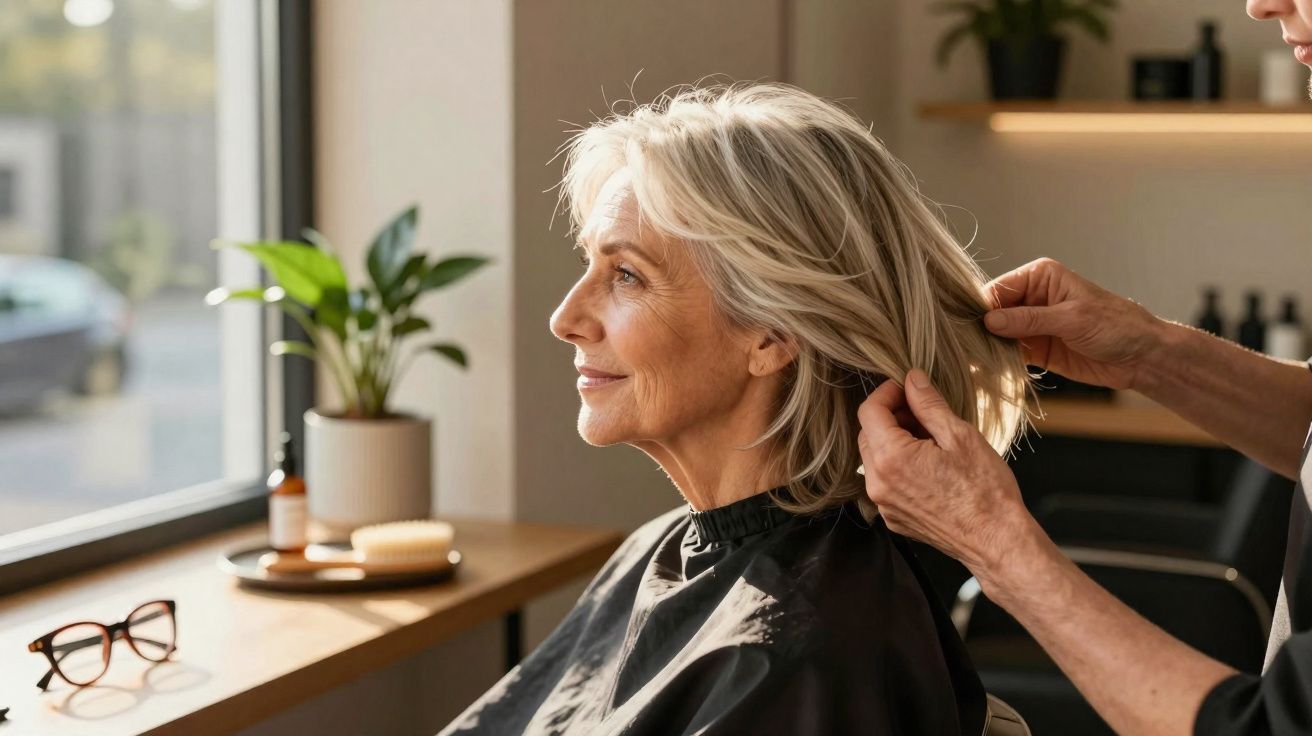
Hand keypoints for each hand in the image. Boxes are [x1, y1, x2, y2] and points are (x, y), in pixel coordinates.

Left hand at [857, 370, 1036, 576]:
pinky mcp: (894, 518)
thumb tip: (912, 379)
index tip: (907, 386)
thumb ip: (928, 404)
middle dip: (891, 416)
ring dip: (894, 441)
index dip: (887, 392)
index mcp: (890, 458)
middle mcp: (878, 483)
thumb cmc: (984, 489)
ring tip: (931, 438)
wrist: (996, 541)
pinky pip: (886, 483)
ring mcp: (884, 504)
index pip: (869, 411)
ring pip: (875, 459)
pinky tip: (930, 465)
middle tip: (923, 412)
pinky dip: (899, 466)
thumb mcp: (959, 435)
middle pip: (868, 434)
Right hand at [985, 258, 1162, 390]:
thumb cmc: (1116, 326)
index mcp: (1040, 277)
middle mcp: (1032, 298)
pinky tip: (986, 370)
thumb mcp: (1072, 319)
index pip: (999, 289)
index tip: (968, 327)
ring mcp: (1031, 325)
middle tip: (967, 348)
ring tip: (973, 361)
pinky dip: (998, 361)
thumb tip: (989, 321)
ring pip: (997, 334)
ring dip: (987, 347)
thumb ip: (1030, 320)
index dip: (982, 307)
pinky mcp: (1035, 349)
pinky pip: (1008, 353)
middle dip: (981, 329)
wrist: (1141, 357)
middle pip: (993, 312)